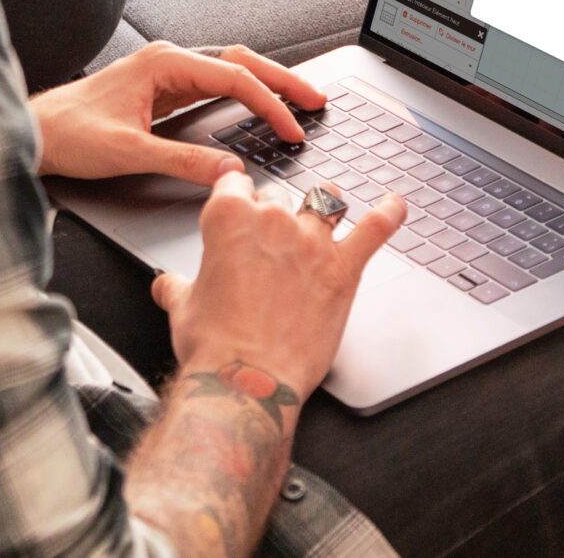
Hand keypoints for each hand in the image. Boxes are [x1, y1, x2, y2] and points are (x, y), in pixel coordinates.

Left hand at [30, 40, 326, 185]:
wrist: (34, 132)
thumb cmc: (69, 133)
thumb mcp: (128, 152)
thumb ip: (181, 160)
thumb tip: (228, 169)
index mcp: (164, 64)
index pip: (234, 77)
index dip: (269, 103)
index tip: (292, 129)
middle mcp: (168, 62)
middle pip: (240, 62)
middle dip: (282, 80)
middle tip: (317, 100)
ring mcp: (166, 74)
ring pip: (229, 72)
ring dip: (266, 84)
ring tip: (300, 101)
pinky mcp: (163, 91)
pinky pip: (214, 86)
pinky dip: (243, 95)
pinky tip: (259, 106)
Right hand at [154, 173, 405, 400]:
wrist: (248, 382)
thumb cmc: (213, 348)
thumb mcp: (182, 309)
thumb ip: (176, 287)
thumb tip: (168, 285)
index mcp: (227, 218)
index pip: (234, 181)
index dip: (236, 192)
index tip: (238, 199)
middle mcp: (272, 220)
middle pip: (278, 193)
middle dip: (275, 210)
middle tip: (271, 240)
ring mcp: (311, 242)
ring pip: (325, 199)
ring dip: (324, 203)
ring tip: (326, 209)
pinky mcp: (343, 270)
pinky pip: (373, 231)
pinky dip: (387, 214)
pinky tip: (395, 205)